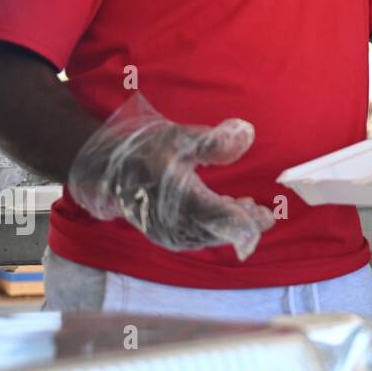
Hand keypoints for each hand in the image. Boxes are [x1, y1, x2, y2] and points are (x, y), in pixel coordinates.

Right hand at [67, 93, 274, 260]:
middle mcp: (175, 224)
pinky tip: (225, 211)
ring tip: (248, 209)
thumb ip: (214, 140)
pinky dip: (213, 229)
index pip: (223, 219)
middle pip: (219, 232)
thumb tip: (247, 133)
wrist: (103, 168)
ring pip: (207, 237)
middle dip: (243, 225)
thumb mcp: (179, 137)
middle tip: (263, 213)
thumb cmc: (142, 149)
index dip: (249, 222)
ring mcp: (167, 233)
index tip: (268, 215)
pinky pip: (195, 237)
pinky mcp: (163, 234)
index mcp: (182, 201)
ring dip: (229, 227)